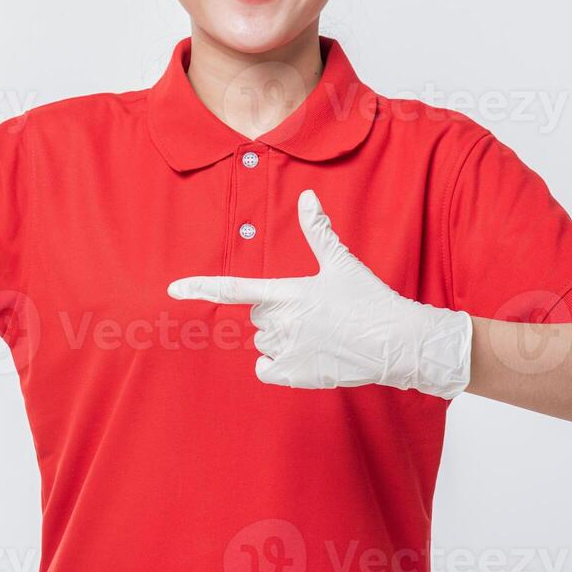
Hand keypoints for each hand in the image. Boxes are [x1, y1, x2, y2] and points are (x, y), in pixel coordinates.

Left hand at [167, 187, 472, 398]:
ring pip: (263, 341)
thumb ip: (317, 230)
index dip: (202, 288)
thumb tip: (307, 195)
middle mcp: (281, 322)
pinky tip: (304, 357)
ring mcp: (287, 350)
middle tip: (312, 312)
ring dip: (281, 338)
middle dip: (276, 313)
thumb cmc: (369, 300)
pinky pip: (264, 369)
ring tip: (318, 334)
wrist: (397, 342)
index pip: (234, 289)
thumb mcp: (342, 262)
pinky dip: (276, 365)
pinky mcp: (294, 375)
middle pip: (257, 316)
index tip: (175, 289)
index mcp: (287, 292)